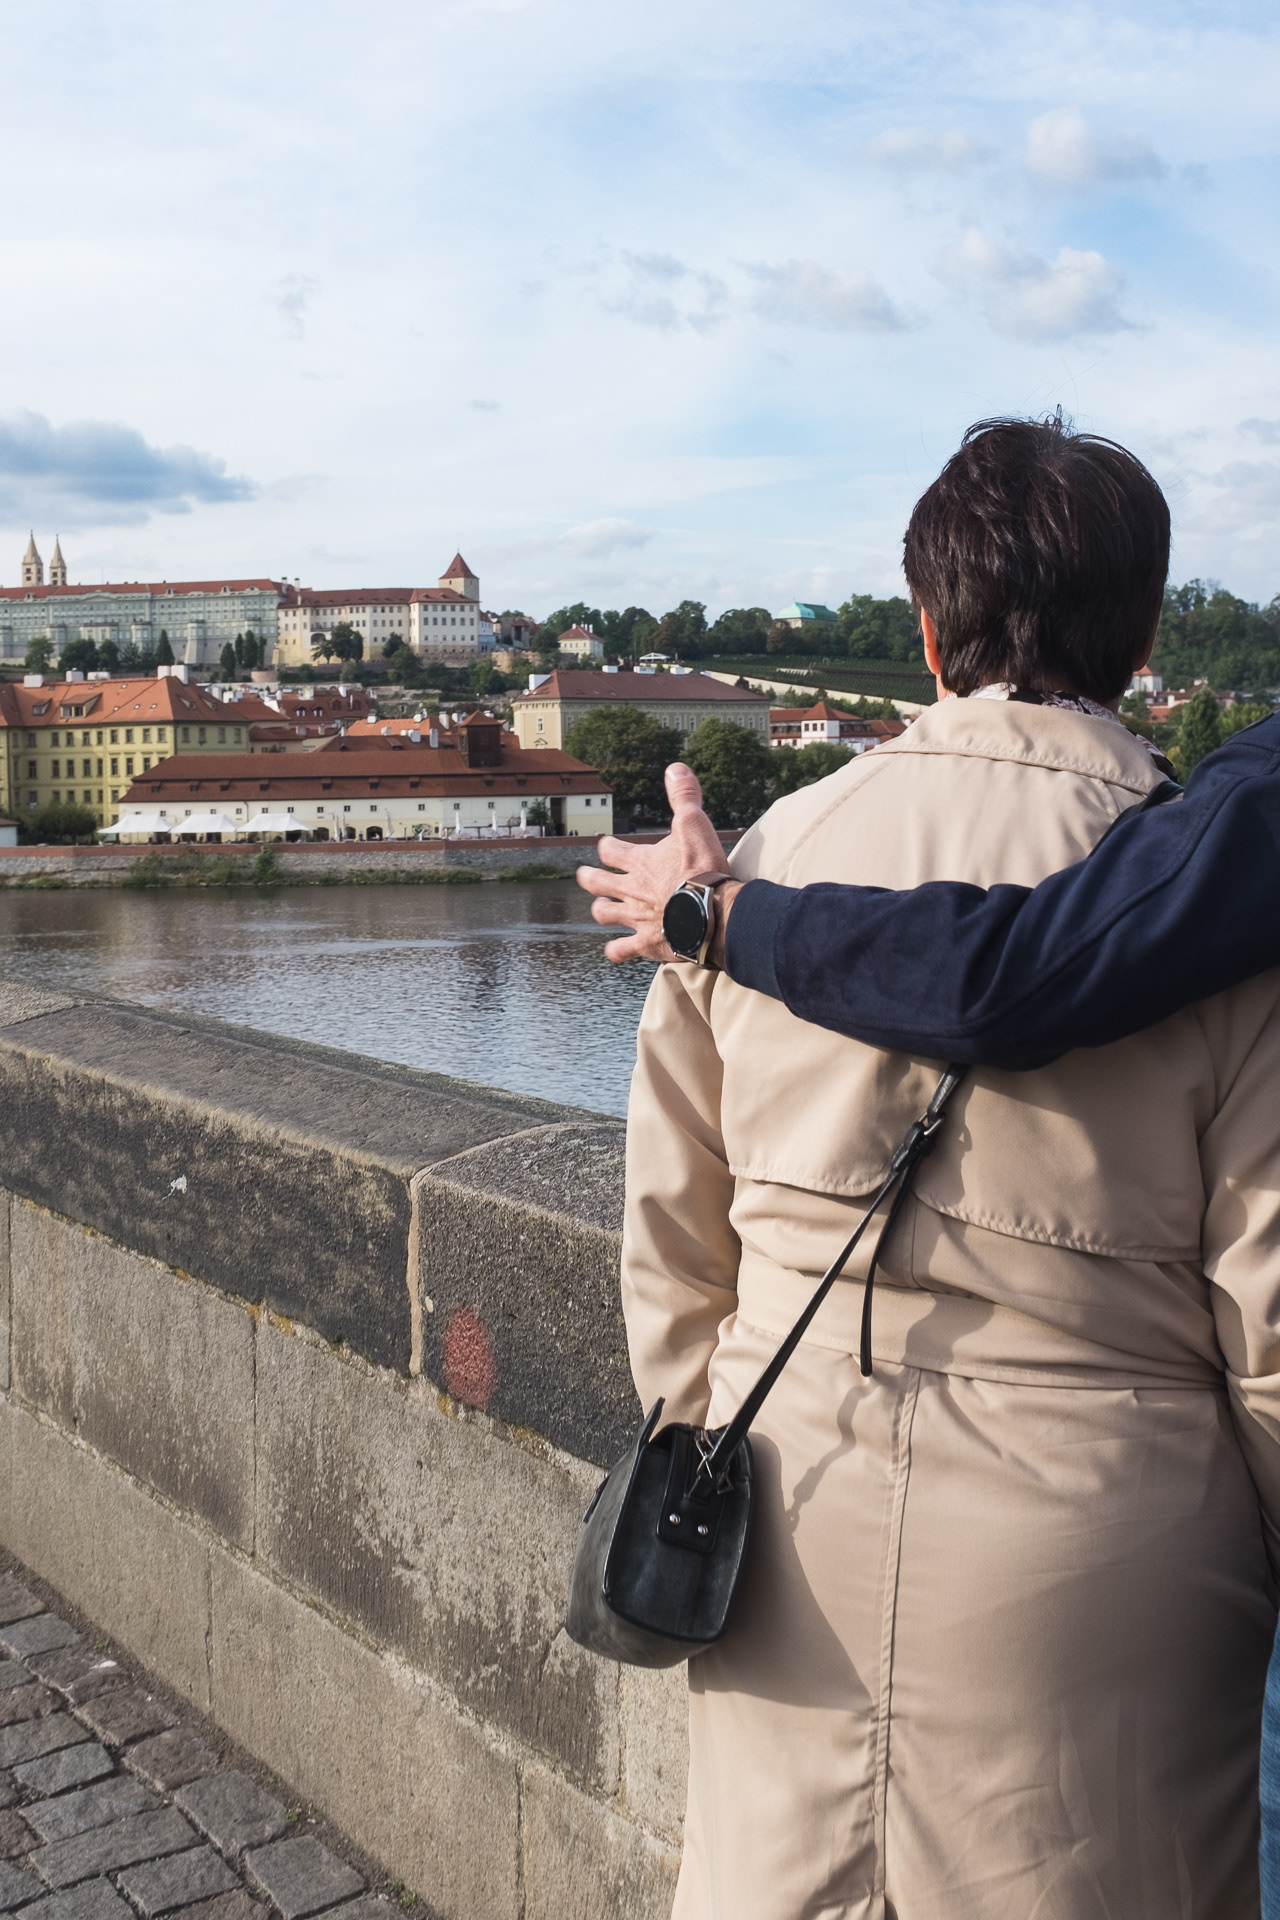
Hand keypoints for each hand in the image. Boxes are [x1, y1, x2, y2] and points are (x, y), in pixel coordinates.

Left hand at [577, 762, 742, 963]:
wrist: (712, 913)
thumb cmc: (703, 869)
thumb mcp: (694, 825)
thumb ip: (684, 797)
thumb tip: (675, 768)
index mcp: (641, 863)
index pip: (612, 851)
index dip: (607, 847)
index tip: (604, 846)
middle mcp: (631, 890)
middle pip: (600, 883)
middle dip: (590, 878)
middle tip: (583, 876)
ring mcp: (636, 919)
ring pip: (605, 915)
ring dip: (600, 911)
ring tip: (598, 909)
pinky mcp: (646, 944)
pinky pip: (623, 950)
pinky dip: (616, 951)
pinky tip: (613, 951)